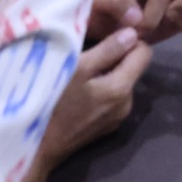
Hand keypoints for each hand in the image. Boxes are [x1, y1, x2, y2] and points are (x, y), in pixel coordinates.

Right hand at [29, 26, 150, 181]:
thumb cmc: (53, 102)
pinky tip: (80, 92)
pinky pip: (111, 99)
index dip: (130, 40)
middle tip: (89, 53)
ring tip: (82, 72)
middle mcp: (127, 104)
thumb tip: (132, 33)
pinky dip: (101, 90)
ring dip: (107, 74)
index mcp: (122, 88)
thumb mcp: (77, 68)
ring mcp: (116, 118)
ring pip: (120, 84)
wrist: (37, 148)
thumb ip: (108, 49)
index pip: (145, 53)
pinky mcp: (105, 127)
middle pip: (132, 69)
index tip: (109, 36)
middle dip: (116, 58)